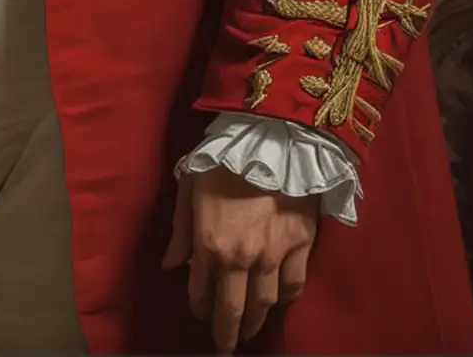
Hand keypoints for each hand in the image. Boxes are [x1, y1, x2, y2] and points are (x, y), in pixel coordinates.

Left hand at [163, 167, 318, 351]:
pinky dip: (285, 298)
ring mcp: (274, 255)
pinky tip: (279, 300)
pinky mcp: (300, 245)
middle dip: (226, 332)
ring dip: (256, 321)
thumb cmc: (224, 156)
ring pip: (264, 304)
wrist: (272, 136)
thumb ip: (180, 231)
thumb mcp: (190, 185)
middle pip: (234, 309)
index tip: (200, 311)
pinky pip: (294, 285)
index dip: (199, 307)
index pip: (201, 292)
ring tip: (251, 329)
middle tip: (225, 346)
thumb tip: (171, 266)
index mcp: (210, 243)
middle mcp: (241, 257)